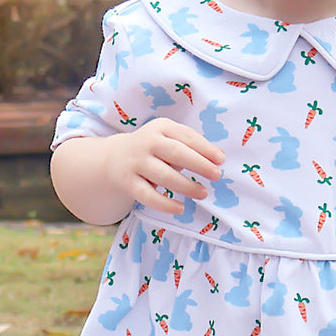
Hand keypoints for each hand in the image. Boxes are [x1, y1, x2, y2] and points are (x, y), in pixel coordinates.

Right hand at [50, 118, 223, 223]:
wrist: (114, 158)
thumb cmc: (153, 149)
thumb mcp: (169, 138)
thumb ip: (192, 145)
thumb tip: (218, 156)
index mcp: (160, 127)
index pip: (186, 136)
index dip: (205, 148)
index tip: (221, 160)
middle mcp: (146, 142)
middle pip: (176, 153)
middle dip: (199, 165)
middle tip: (216, 176)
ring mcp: (136, 162)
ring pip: (164, 176)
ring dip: (186, 186)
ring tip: (203, 193)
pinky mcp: (128, 182)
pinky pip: (148, 196)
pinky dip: (165, 204)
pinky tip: (180, 208)